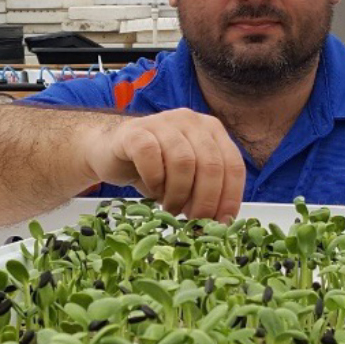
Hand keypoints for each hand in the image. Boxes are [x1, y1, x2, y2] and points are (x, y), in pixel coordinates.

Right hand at [83, 109, 246, 221]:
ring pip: (183, 162)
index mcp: (211, 130)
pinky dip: (155, 180)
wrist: (110, 152)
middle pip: (211, 164)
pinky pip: (151, 157)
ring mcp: (163, 122)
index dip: (231, 197)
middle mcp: (191, 121)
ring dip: (178, 193)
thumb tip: (220, 222)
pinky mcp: (135, 131)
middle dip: (206, 201)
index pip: (233, 165)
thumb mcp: (188, 180)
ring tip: (170, 208)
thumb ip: (205, 192)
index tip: (222, 222)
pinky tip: (153, 190)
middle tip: (195, 221)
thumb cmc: (154, 167)